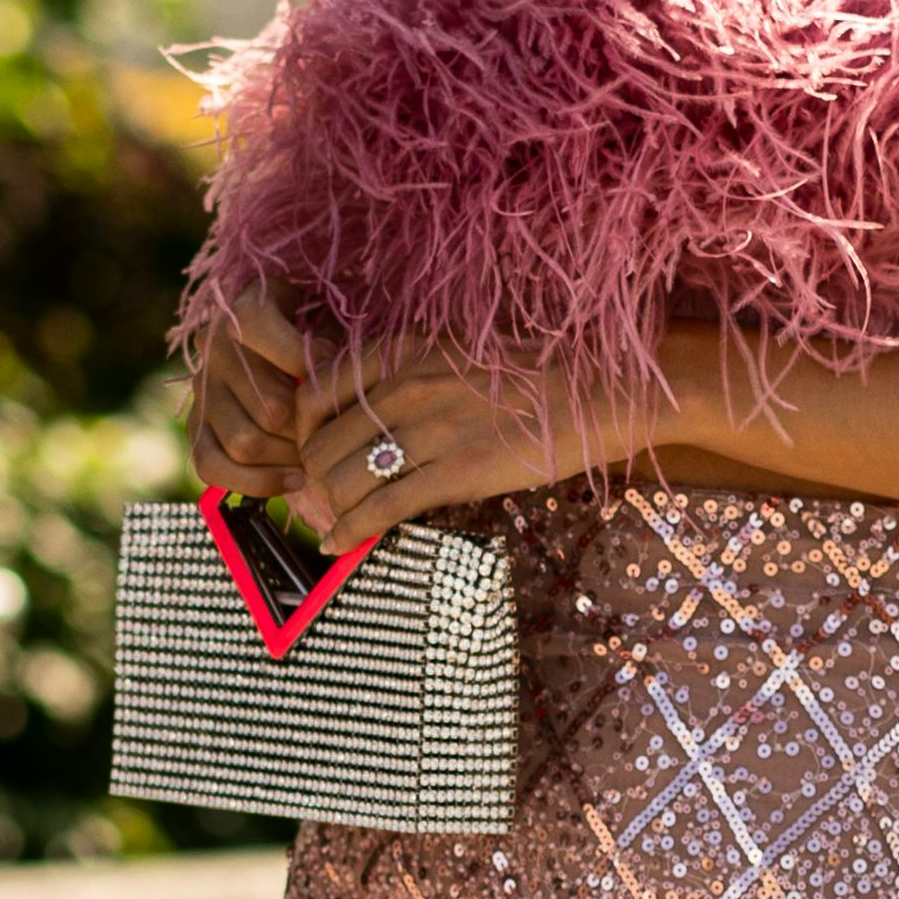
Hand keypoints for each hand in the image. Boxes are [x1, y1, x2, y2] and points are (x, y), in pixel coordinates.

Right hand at [186, 293, 313, 513]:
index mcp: (244, 310)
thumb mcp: (330, 318)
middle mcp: (213, 348)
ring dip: (291, 459)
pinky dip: (258, 483)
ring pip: (244, 444)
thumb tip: (334, 373)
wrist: (284, 344)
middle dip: (310, 430)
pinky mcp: (195, 427)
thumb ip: (332, 341)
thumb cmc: (319, 332)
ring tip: (318, 457)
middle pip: (268, 407)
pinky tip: (294, 480)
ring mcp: (202, 391)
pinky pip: (211, 467)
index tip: (332, 370)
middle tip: (337, 436)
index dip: (301, 357)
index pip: (256, 327)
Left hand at [289, 339, 658, 551]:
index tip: (308, 457)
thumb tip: (364, 415)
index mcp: (402, 351)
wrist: (598, 391)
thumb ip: (406, 375)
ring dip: (326, 512)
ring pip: (341, 480)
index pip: (314, 394)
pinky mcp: (454, 473)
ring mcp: (428, 430)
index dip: (300, 435)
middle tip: (312, 504)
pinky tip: (339, 547)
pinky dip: (349, 533)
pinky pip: (380, 509)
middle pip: (319, 445)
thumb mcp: (456, 353)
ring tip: (327, 527)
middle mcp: (404, 386)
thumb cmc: (534, 375)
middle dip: (308, 482)